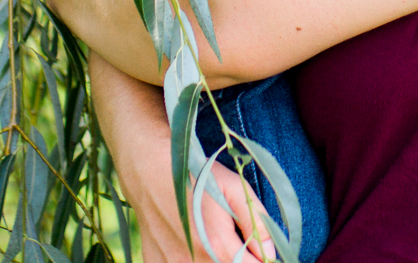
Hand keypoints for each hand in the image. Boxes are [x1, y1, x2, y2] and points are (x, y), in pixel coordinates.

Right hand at [89, 53, 276, 262]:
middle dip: (238, 257)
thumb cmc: (195, 172)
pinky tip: (188, 241)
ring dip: (213, 259)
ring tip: (209, 235)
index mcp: (216, 247)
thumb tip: (272, 253)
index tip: (259, 246)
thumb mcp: (234, 187)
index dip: (261, 257)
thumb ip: (257, 223)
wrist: (146, 164)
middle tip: (232, 234)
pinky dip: (189, 259)